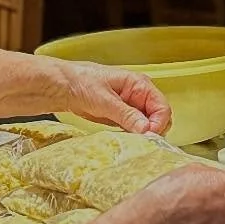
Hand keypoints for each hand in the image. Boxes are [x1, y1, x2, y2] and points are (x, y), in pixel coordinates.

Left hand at [48, 60, 172, 135]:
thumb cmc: (81, 83)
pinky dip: (133, 136)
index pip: (162, 107)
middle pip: (159, 118)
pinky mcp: (122, 118)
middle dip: (152, 131)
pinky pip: (135, 130)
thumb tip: (146, 129)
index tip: (148, 136)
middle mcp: (140, 95)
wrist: (62, 87)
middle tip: (140, 141)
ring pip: (148, 126)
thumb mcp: (104, 100)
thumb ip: (126, 115)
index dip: (158, 124)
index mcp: (140, 84)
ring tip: (131, 141)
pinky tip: (125, 139)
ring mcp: (132, 107)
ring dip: (142, 135)